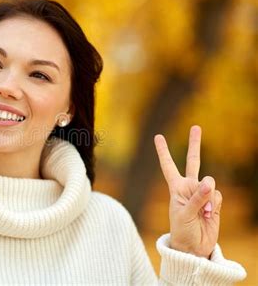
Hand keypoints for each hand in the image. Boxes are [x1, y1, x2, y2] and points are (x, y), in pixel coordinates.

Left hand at [154, 125, 221, 257]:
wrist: (194, 247)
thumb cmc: (182, 231)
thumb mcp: (184, 214)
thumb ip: (197, 198)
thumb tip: (208, 182)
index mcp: (175, 188)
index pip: (168, 166)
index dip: (163, 152)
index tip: (158, 136)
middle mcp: (189, 187)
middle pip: (193, 161)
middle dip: (195, 144)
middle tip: (196, 127)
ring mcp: (202, 194)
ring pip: (210, 182)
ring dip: (207, 197)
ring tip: (202, 212)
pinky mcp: (214, 202)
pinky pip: (217, 195)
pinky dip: (214, 204)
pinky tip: (208, 215)